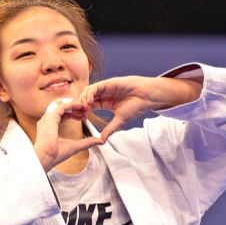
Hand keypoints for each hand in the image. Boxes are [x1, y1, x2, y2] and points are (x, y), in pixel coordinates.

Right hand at [33, 97, 103, 171]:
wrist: (46, 157)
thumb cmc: (55, 154)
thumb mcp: (76, 146)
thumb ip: (87, 142)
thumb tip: (100, 141)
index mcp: (49, 128)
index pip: (61, 116)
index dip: (72, 115)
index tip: (82, 117)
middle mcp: (47, 122)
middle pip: (61, 109)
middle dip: (74, 108)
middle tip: (85, 109)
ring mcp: (48, 118)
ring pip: (61, 105)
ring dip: (73, 105)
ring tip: (83, 106)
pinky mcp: (50, 117)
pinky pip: (62, 106)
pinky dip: (71, 105)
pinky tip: (79, 105)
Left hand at [78, 75, 201, 141]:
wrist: (146, 97)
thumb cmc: (136, 107)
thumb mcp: (120, 120)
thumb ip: (110, 129)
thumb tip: (101, 141)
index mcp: (106, 103)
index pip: (90, 106)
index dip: (84, 112)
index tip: (81, 119)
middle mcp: (104, 95)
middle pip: (87, 98)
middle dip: (81, 105)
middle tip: (79, 114)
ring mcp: (106, 88)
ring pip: (89, 92)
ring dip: (83, 99)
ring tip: (83, 108)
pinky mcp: (108, 83)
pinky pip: (95, 87)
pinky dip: (89, 94)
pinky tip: (88, 102)